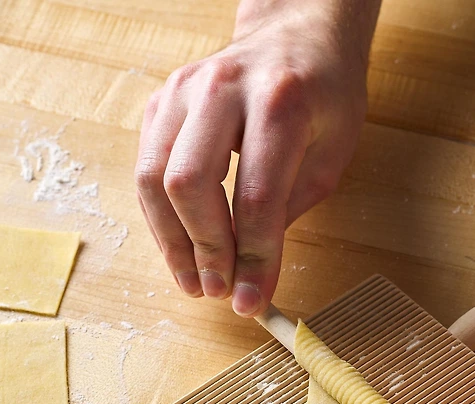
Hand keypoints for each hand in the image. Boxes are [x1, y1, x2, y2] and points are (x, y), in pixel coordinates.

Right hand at [135, 0, 379, 315]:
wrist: (296, 33)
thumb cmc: (322, 96)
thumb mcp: (328, 156)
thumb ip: (286, 214)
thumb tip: (252, 280)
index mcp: (280, 102)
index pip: (257, 197)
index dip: (252, 259)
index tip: (250, 300)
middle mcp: (223, 88)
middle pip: (190, 184)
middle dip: (203, 250)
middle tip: (219, 291)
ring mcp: (182, 90)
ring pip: (154, 179)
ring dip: (171, 243)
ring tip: (194, 281)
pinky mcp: (160, 101)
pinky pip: (146, 171)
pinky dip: (161, 218)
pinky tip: (182, 247)